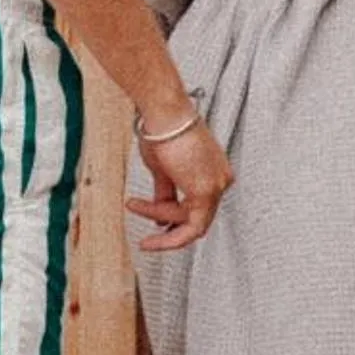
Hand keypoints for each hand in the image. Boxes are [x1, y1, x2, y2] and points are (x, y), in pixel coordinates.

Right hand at [127, 117, 231, 251]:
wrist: (164, 115)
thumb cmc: (164, 129)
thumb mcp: (163, 168)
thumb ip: (167, 192)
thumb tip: (161, 212)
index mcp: (215, 171)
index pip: (199, 205)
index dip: (176, 218)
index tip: (158, 225)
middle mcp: (221, 179)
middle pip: (197, 216)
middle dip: (169, 227)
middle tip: (149, 240)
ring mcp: (217, 186)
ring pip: (192, 222)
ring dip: (158, 218)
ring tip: (134, 206)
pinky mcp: (207, 192)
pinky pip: (190, 225)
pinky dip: (166, 229)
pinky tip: (147, 226)